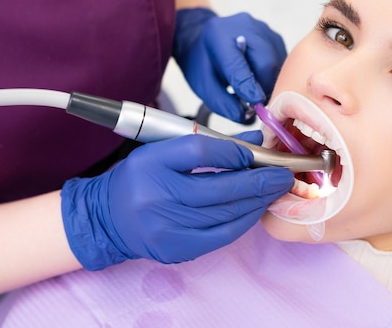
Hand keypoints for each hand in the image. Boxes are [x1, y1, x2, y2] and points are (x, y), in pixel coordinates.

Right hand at [60, 133, 293, 269]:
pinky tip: (256, 209)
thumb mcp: (164, 151)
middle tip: (283, 174)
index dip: (233, 151)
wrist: (109, 217)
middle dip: (258, 181)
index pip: (200, 152)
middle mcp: (155, 196)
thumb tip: (253, 142)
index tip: (253, 152)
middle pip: (219, 187)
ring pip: (225, 213)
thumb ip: (209, 145)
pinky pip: (221, 235)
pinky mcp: (176, 248)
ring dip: (256, 201)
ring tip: (275, 190)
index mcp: (150, 163)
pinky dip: (243, 221)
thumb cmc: (140, 180)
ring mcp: (165, 227)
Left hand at [173, 8, 286, 122]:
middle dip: (262, 87)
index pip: (237, 64)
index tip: (255, 103)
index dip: (247, 85)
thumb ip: (222, 102)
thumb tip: (246, 117)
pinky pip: (281, 61)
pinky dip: (273, 76)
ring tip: (253, 91)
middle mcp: (244, 26)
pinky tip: (259, 80)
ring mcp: (262, 29)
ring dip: (268, 83)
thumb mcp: (203, 85)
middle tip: (254, 104)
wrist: (204, 38)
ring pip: (277, 62)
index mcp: (218, 36)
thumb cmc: (203, 62)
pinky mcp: (274, 36)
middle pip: (265, 62)